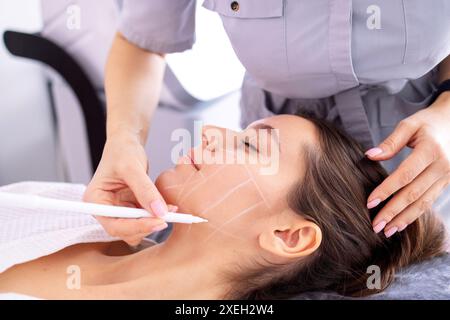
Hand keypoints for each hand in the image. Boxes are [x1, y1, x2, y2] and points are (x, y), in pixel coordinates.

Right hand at [83, 132, 174, 245]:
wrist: (126, 144)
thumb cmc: (122, 151)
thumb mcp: (132, 168)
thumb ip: (145, 190)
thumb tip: (159, 212)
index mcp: (95, 202)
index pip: (114, 225)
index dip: (137, 227)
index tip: (158, 221)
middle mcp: (104, 210)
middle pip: (125, 231)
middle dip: (147, 226)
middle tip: (169, 217)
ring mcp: (118, 210)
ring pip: (136, 229)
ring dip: (153, 222)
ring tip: (171, 210)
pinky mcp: (130, 208)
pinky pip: (144, 219)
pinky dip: (156, 215)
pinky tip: (169, 207)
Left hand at [365, 92, 449, 236]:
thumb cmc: (429, 122)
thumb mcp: (410, 124)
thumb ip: (390, 142)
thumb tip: (370, 156)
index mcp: (431, 151)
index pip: (405, 175)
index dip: (386, 190)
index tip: (370, 202)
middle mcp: (442, 166)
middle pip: (414, 194)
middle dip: (393, 212)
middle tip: (375, 225)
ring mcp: (447, 177)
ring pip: (424, 203)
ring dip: (404, 219)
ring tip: (387, 231)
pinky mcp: (447, 183)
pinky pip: (430, 202)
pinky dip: (415, 214)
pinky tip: (401, 223)